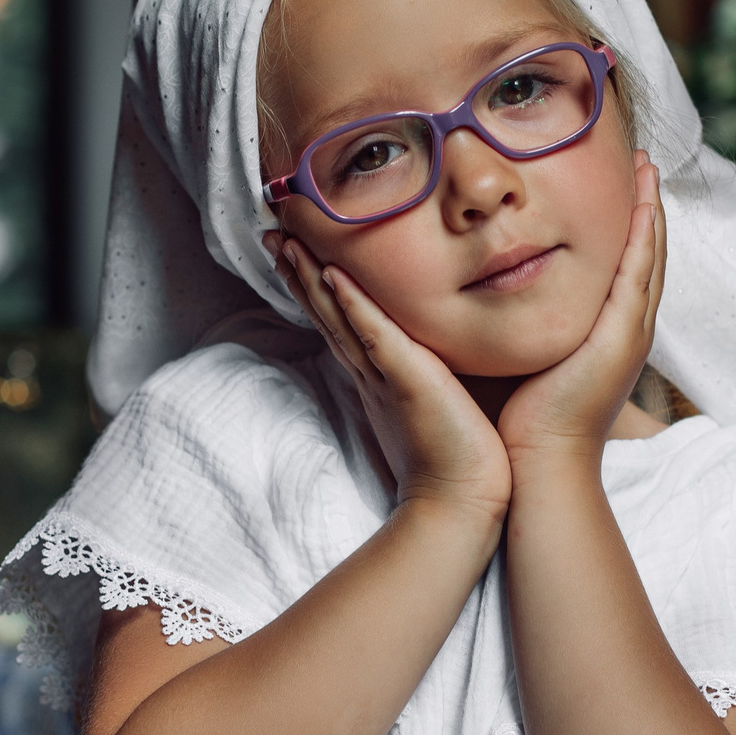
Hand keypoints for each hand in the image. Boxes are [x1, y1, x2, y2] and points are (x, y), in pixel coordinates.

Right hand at [269, 232, 511, 521]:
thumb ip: (440, 372)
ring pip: (338, 316)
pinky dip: (353, 305)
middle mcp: (372, 372)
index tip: (295, 250)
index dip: (316, 285)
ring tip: (286, 241)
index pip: (342, 320)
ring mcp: (383, 375)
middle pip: (327, 312)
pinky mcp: (405, 380)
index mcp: (380, 376)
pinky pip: (372, 335)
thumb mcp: (444, 400)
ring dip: (311, 278)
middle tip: (273, 232)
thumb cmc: (462, 457)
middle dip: (300, 271)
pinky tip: (333, 275)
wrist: (461, 501)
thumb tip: (448, 352)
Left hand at [496, 154, 664, 468]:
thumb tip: (490, 287)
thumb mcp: (526, 352)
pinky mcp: (622, 337)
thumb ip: (520, 319)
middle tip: (646, 161)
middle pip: (646, 252)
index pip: (625, 265)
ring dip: (651, 210)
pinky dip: (644, 237)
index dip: (628, 223)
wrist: (538, 462)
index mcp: (607, 332)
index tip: (621, 181)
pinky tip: (643, 204)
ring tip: (649, 169)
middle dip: (647, 205)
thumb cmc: (522, 417)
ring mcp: (630, 333)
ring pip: (649, 256)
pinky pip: (639, 275)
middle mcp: (627, 329)